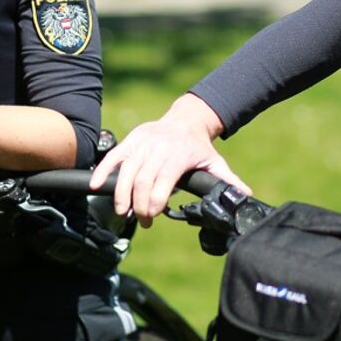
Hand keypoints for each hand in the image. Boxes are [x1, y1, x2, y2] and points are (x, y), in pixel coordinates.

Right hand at [89, 93, 249, 224]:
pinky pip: (113, 157)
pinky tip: (94, 187)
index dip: (155, 201)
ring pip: (125, 171)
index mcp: (179, 155)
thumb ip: (228, 181)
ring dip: (121, 194)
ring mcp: (142, 143)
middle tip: (143, 221)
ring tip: (123, 212)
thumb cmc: (199, 147)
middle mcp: (158, 148)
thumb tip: (246, 197)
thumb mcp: (215, 162)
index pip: (163, 181)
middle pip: (142, 180)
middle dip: (139, 204)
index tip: (154, 216)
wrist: (185, 119)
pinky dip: (101, 171)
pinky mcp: (130, 141)